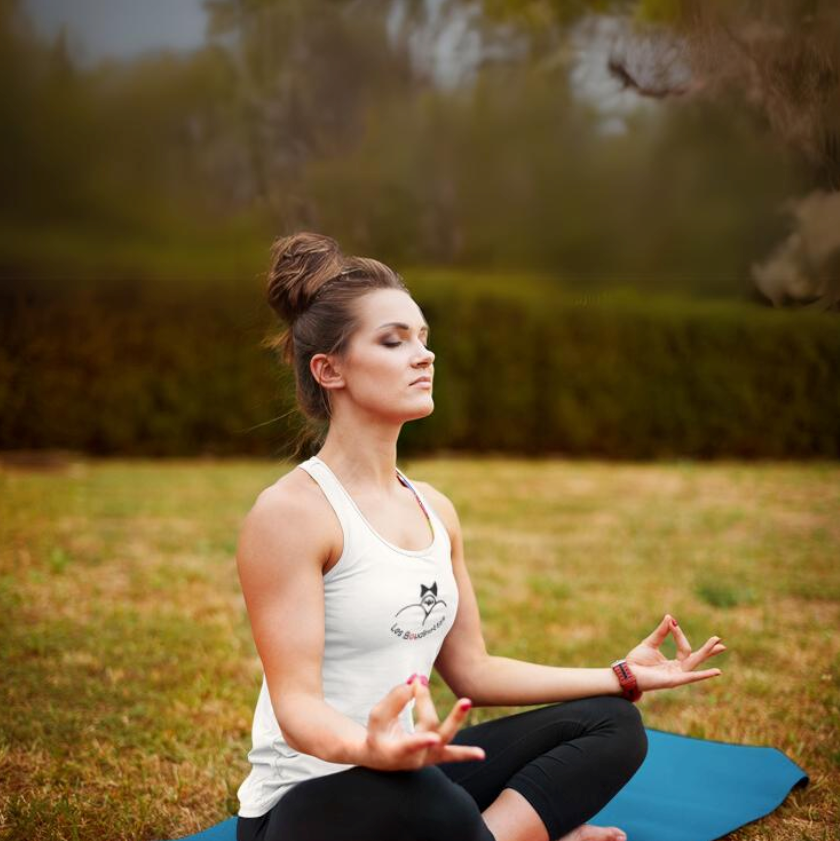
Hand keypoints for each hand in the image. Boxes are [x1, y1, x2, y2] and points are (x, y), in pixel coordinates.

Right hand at [361, 676, 485, 770]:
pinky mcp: (436, 753)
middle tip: (461, 701)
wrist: (379, 755)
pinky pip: (452, 754)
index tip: (432, 739)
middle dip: (442, 713)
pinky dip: (465, 754)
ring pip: (444, 733)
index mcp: (397, 752)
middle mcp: (416, 757)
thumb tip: (414, 682)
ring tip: (467, 701)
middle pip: (432, 730)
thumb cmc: (377, 733)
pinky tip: (481, 754)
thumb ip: (394, 699)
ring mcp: (429, 756)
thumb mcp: (378, 716)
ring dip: (456, 717)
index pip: (410, 746)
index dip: (421, 742)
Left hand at [624, 614, 726, 691]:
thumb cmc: (636, 661)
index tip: (672, 622)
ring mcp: (677, 676)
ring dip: (706, 654)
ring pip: (695, 663)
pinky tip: (716, 671)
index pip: (684, 646)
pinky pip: (690, 677)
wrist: (626, 672)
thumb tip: (670, 617)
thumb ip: (661, 632)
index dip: (678, 633)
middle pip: (696, 657)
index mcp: (674, 662)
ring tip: (720, 646)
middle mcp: (678, 670)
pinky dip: (703, 674)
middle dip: (708, 649)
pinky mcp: (673, 681)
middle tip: (720, 639)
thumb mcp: (650, 643)